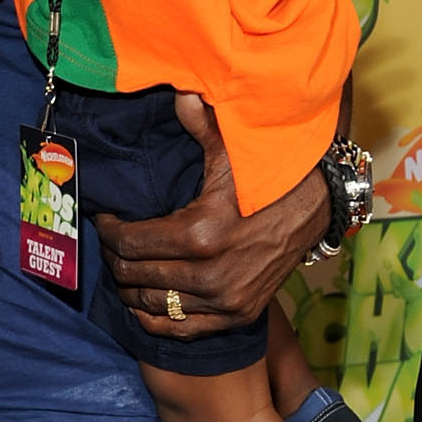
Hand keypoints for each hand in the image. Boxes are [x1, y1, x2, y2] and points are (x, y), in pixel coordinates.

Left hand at [94, 95, 328, 335]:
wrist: (318, 208)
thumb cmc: (268, 176)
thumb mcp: (232, 150)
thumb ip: (200, 123)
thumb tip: (181, 93)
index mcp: (200, 233)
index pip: (130, 242)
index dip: (108, 231)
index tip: (103, 220)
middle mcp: (210, 273)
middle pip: (135, 275)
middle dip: (114, 258)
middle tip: (109, 244)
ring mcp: (225, 299)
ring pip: (152, 305)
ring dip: (130, 288)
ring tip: (123, 269)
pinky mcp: (237, 314)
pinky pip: (179, 328)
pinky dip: (155, 318)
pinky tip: (142, 302)